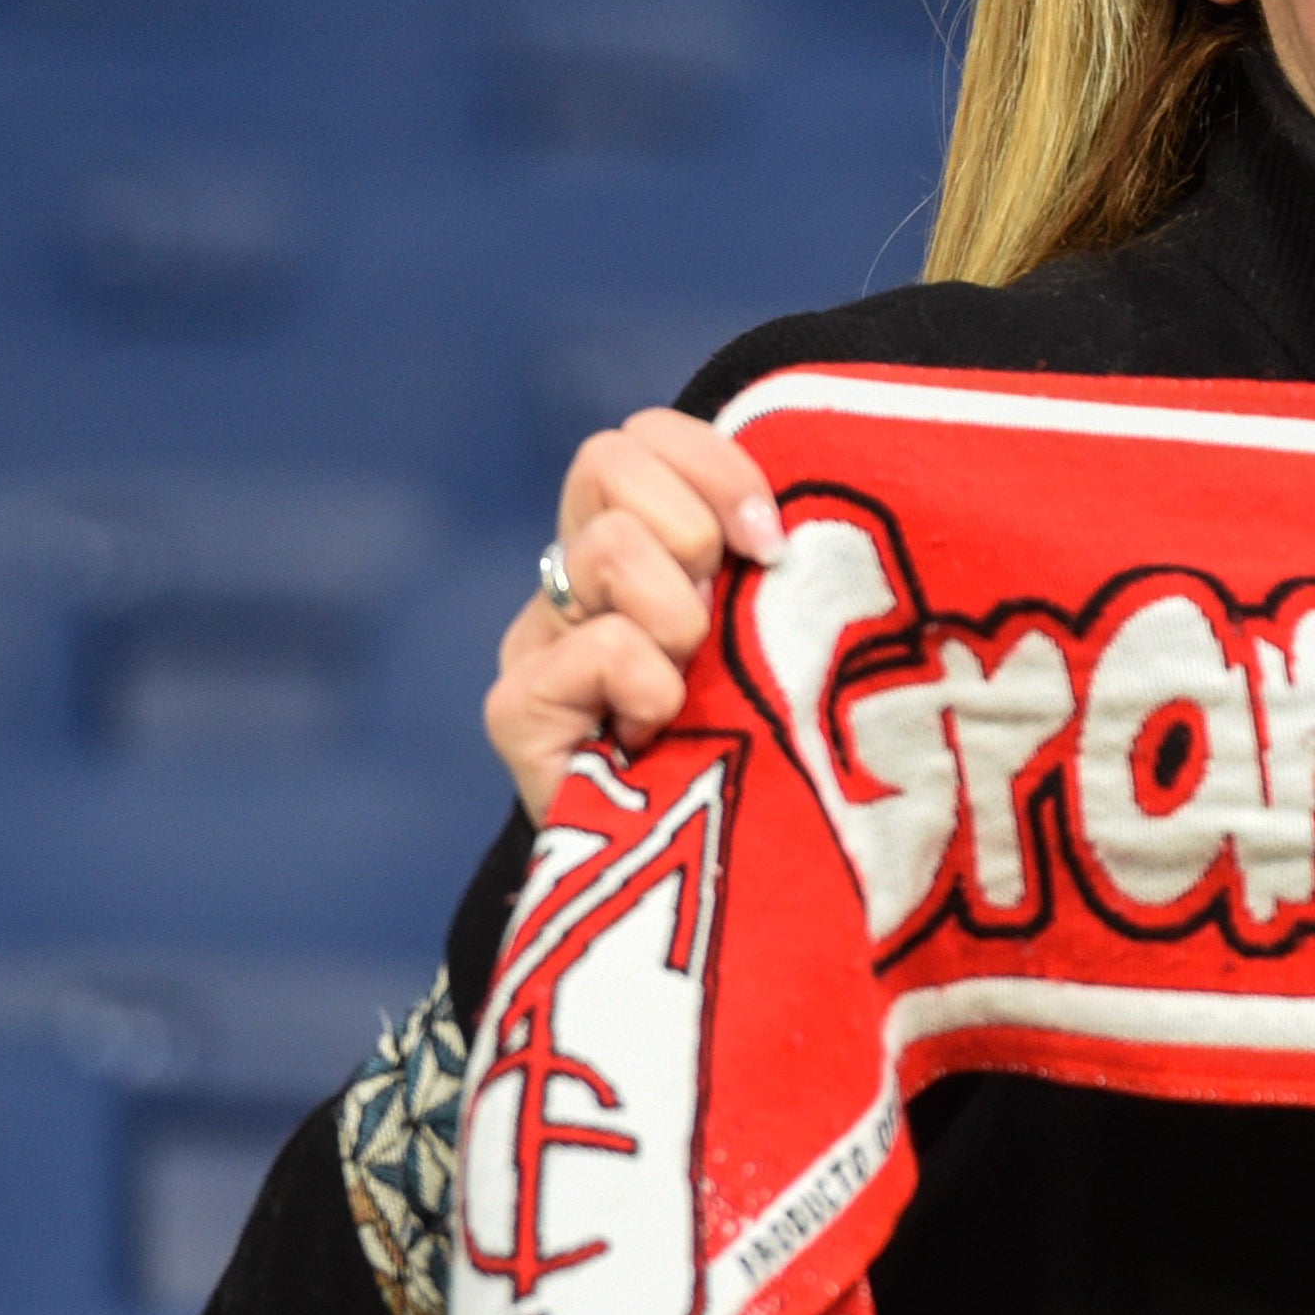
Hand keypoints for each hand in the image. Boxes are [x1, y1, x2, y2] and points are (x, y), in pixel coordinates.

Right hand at [485, 411, 786, 822]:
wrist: (713, 879)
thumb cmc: (772, 747)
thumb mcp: (783, 632)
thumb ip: (772, 563)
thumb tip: (797, 521)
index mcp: (635, 543)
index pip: (642, 435)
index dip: (717, 469)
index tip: (773, 546)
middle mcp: (573, 579)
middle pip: (608, 459)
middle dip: (694, 530)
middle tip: (720, 621)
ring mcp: (537, 640)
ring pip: (609, 547)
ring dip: (682, 617)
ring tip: (694, 686)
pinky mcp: (517, 708)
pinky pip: (600, 644)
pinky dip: (651, 684)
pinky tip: (661, 733)